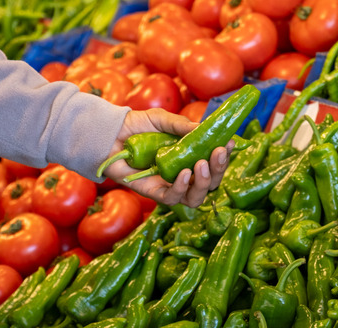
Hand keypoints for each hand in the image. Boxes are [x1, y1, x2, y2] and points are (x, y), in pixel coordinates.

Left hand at [102, 108, 232, 207]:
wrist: (109, 133)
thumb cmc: (135, 126)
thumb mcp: (161, 119)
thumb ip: (181, 125)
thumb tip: (203, 129)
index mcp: (188, 157)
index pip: (212, 163)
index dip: (223, 156)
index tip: (228, 142)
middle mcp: (181, 174)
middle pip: (209, 184)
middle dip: (218, 170)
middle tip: (218, 153)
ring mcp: (168, 185)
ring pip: (195, 197)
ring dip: (204, 182)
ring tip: (202, 165)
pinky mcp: (152, 193)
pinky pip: (172, 199)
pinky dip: (181, 188)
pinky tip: (183, 172)